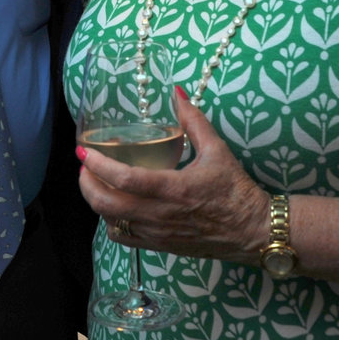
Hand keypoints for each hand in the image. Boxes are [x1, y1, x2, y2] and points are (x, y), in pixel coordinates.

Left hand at [78, 87, 268, 262]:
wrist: (254, 231)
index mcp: (174, 189)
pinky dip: (111, 222)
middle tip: (86, 166)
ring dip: (97, 202)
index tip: (83, 151)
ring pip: (111, 223)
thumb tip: (178, 93)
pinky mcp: (161, 246)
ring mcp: (158, 234)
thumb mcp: (217, 151)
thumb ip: (194, 121)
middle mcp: (160, 215)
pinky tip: (116, 207)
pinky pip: (124, 238)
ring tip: (96, 183)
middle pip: (107, 205)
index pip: (124, 179)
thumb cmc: (236, 191)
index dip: (98, 165)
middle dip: (87, 184)